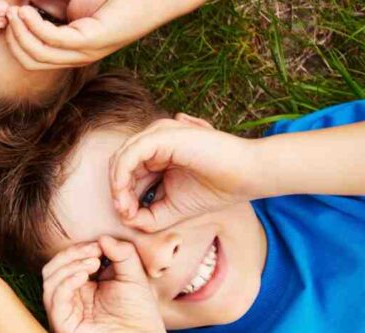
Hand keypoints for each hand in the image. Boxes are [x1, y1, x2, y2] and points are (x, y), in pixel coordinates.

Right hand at [5, 0, 203, 69]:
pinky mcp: (93, 41)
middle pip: (31, 61)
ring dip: (20, 33)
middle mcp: (79, 56)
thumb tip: (21, 8)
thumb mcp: (73, 3)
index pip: (32, 58)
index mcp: (73, 51)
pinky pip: (53, 41)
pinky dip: (34, 27)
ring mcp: (86, 51)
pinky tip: (27, 11)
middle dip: (13, 39)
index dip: (13, 40)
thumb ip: (50, 9)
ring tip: (14, 12)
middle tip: (5, 14)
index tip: (4, 16)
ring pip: (38, 54)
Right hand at [43, 237, 164, 332]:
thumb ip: (123, 254)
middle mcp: (71, 295)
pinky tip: (83, 276)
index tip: (100, 245)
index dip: (80, 248)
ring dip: (68, 265)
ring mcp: (66, 308)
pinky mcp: (63, 321)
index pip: (68, 260)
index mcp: (83, 284)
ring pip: (49, 279)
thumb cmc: (139, 313)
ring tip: (92, 263)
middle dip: (72, 253)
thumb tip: (103, 237)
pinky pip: (54, 298)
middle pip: (54, 266)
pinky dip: (65, 282)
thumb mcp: (134, 276)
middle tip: (94, 251)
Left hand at [109, 113, 263, 231]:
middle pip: (119, 165)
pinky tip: (125, 194)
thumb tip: (125, 219)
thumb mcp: (173, 209)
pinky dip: (122, 175)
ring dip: (118, 186)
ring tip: (126, 208)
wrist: (247, 176)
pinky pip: (131, 153)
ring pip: (121, 157)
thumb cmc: (215, 190)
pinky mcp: (163, 135)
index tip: (128, 217)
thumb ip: (148, 216)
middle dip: (117, 192)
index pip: (126, 173)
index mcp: (157, 155)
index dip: (121, 195)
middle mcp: (155, 141)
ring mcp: (158, 135)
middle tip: (124, 214)